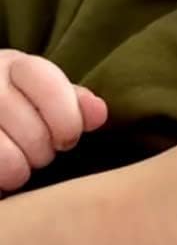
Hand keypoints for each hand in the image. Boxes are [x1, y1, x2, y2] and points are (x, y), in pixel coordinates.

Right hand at [0, 51, 106, 192]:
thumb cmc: (17, 107)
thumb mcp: (43, 96)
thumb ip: (73, 103)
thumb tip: (99, 112)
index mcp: (13, 66)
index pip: (48, 83)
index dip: (66, 118)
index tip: (66, 138)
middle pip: (35, 133)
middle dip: (43, 151)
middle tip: (33, 148)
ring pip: (11, 161)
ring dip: (20, 170)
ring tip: (14, 157)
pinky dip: (2, 179)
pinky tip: (0, 167)